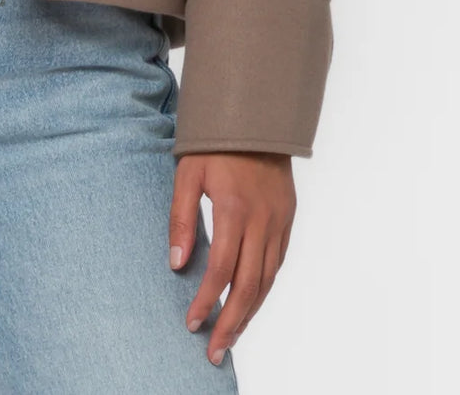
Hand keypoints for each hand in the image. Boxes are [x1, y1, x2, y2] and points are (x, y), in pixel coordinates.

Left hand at [168, 151, 295, 365]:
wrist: (256, 114)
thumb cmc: (214, 142)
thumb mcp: (187, 172)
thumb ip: (182, 218)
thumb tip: (176, 264)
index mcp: (235, 209)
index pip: (221, 270)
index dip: (206, 301)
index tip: (191, 323)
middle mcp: (263, 221)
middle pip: (249, 286)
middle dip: (230, 323)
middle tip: (214, 350)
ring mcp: (280, 220)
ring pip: (267, 279)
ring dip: (249, 312)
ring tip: (230, 336)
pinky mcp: (288, 217)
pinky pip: (277, 262)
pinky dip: (264, 287)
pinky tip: (250, 301)